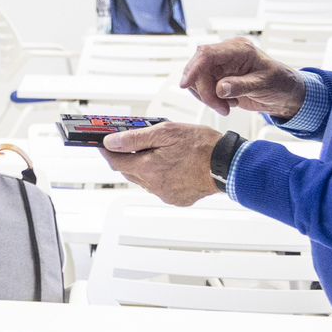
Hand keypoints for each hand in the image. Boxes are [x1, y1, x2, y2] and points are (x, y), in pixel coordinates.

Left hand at [98, 122, 227, 207]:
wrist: (228, 164)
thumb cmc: (202, 146)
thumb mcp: (166, 132)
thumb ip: (135, 138)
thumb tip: (110, 142)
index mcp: (148, 168)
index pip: (116, 161)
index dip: (107, 151)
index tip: (103, 143)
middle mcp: (154, 185)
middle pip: (129, 170)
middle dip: (127, 157)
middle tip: (133, 143)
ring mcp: (165, 194)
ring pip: (144, 179)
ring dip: (145, 166)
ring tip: (159, 152)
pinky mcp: (177, 199)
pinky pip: (160, 187)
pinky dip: (160, 176)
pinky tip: (171, 165)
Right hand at [180, 38, 306, 119]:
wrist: (284, 94)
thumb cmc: (280, 83)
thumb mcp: (264, 85)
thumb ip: (241, 86)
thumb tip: (220, 88)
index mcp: (239, 49)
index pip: (207, 54)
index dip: (193, 68)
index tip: (185, 84)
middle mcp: (226, 54)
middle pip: (199, 69)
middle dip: (205, 92)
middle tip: (220, 107)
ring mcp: (221, 66)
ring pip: (198, 80)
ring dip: (208, 98)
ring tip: (226, 106)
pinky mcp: (218, 77)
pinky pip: (203, 88)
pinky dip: (211, 100)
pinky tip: (227, 103)